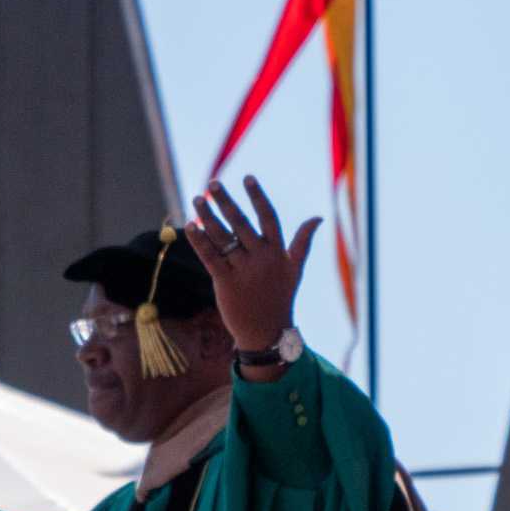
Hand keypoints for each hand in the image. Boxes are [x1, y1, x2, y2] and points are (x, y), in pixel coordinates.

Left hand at [185, 176, 320, 354]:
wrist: (266, 333)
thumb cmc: (280, 298)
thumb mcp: (295, 269)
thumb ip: (303, 242)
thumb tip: (319, 218)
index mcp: (277, 252)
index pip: (268, 218)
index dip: (257, 197)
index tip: (247, 178)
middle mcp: (261, 258)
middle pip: (241, 223)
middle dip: (226, 202)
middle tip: (213, 183)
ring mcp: (243, 270)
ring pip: (223, 238)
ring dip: (208, 217)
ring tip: (196, 199)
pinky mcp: (226, 283)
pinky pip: (211, 257)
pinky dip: (200, 242)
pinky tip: (190, 226)